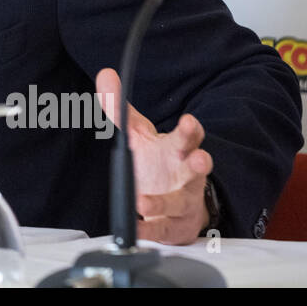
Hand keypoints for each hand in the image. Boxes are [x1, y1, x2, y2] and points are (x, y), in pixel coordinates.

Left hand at [95, 67, 212, 244]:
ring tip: (143, 202)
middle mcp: (187, 175)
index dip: (191, 129)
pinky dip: (149, 230)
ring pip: (181, 201)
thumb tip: (105, 74)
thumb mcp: (137, 134)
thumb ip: (120, 108)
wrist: (174, 205)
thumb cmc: (157, 163)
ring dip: (164, 202)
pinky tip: (135, 229)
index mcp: (178, 150)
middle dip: (201, 161)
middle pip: (199, 167)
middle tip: (201, 158)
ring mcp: (184, 201)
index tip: (190, 120)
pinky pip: (163, 229)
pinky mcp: (175, 226)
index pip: (189, 137)